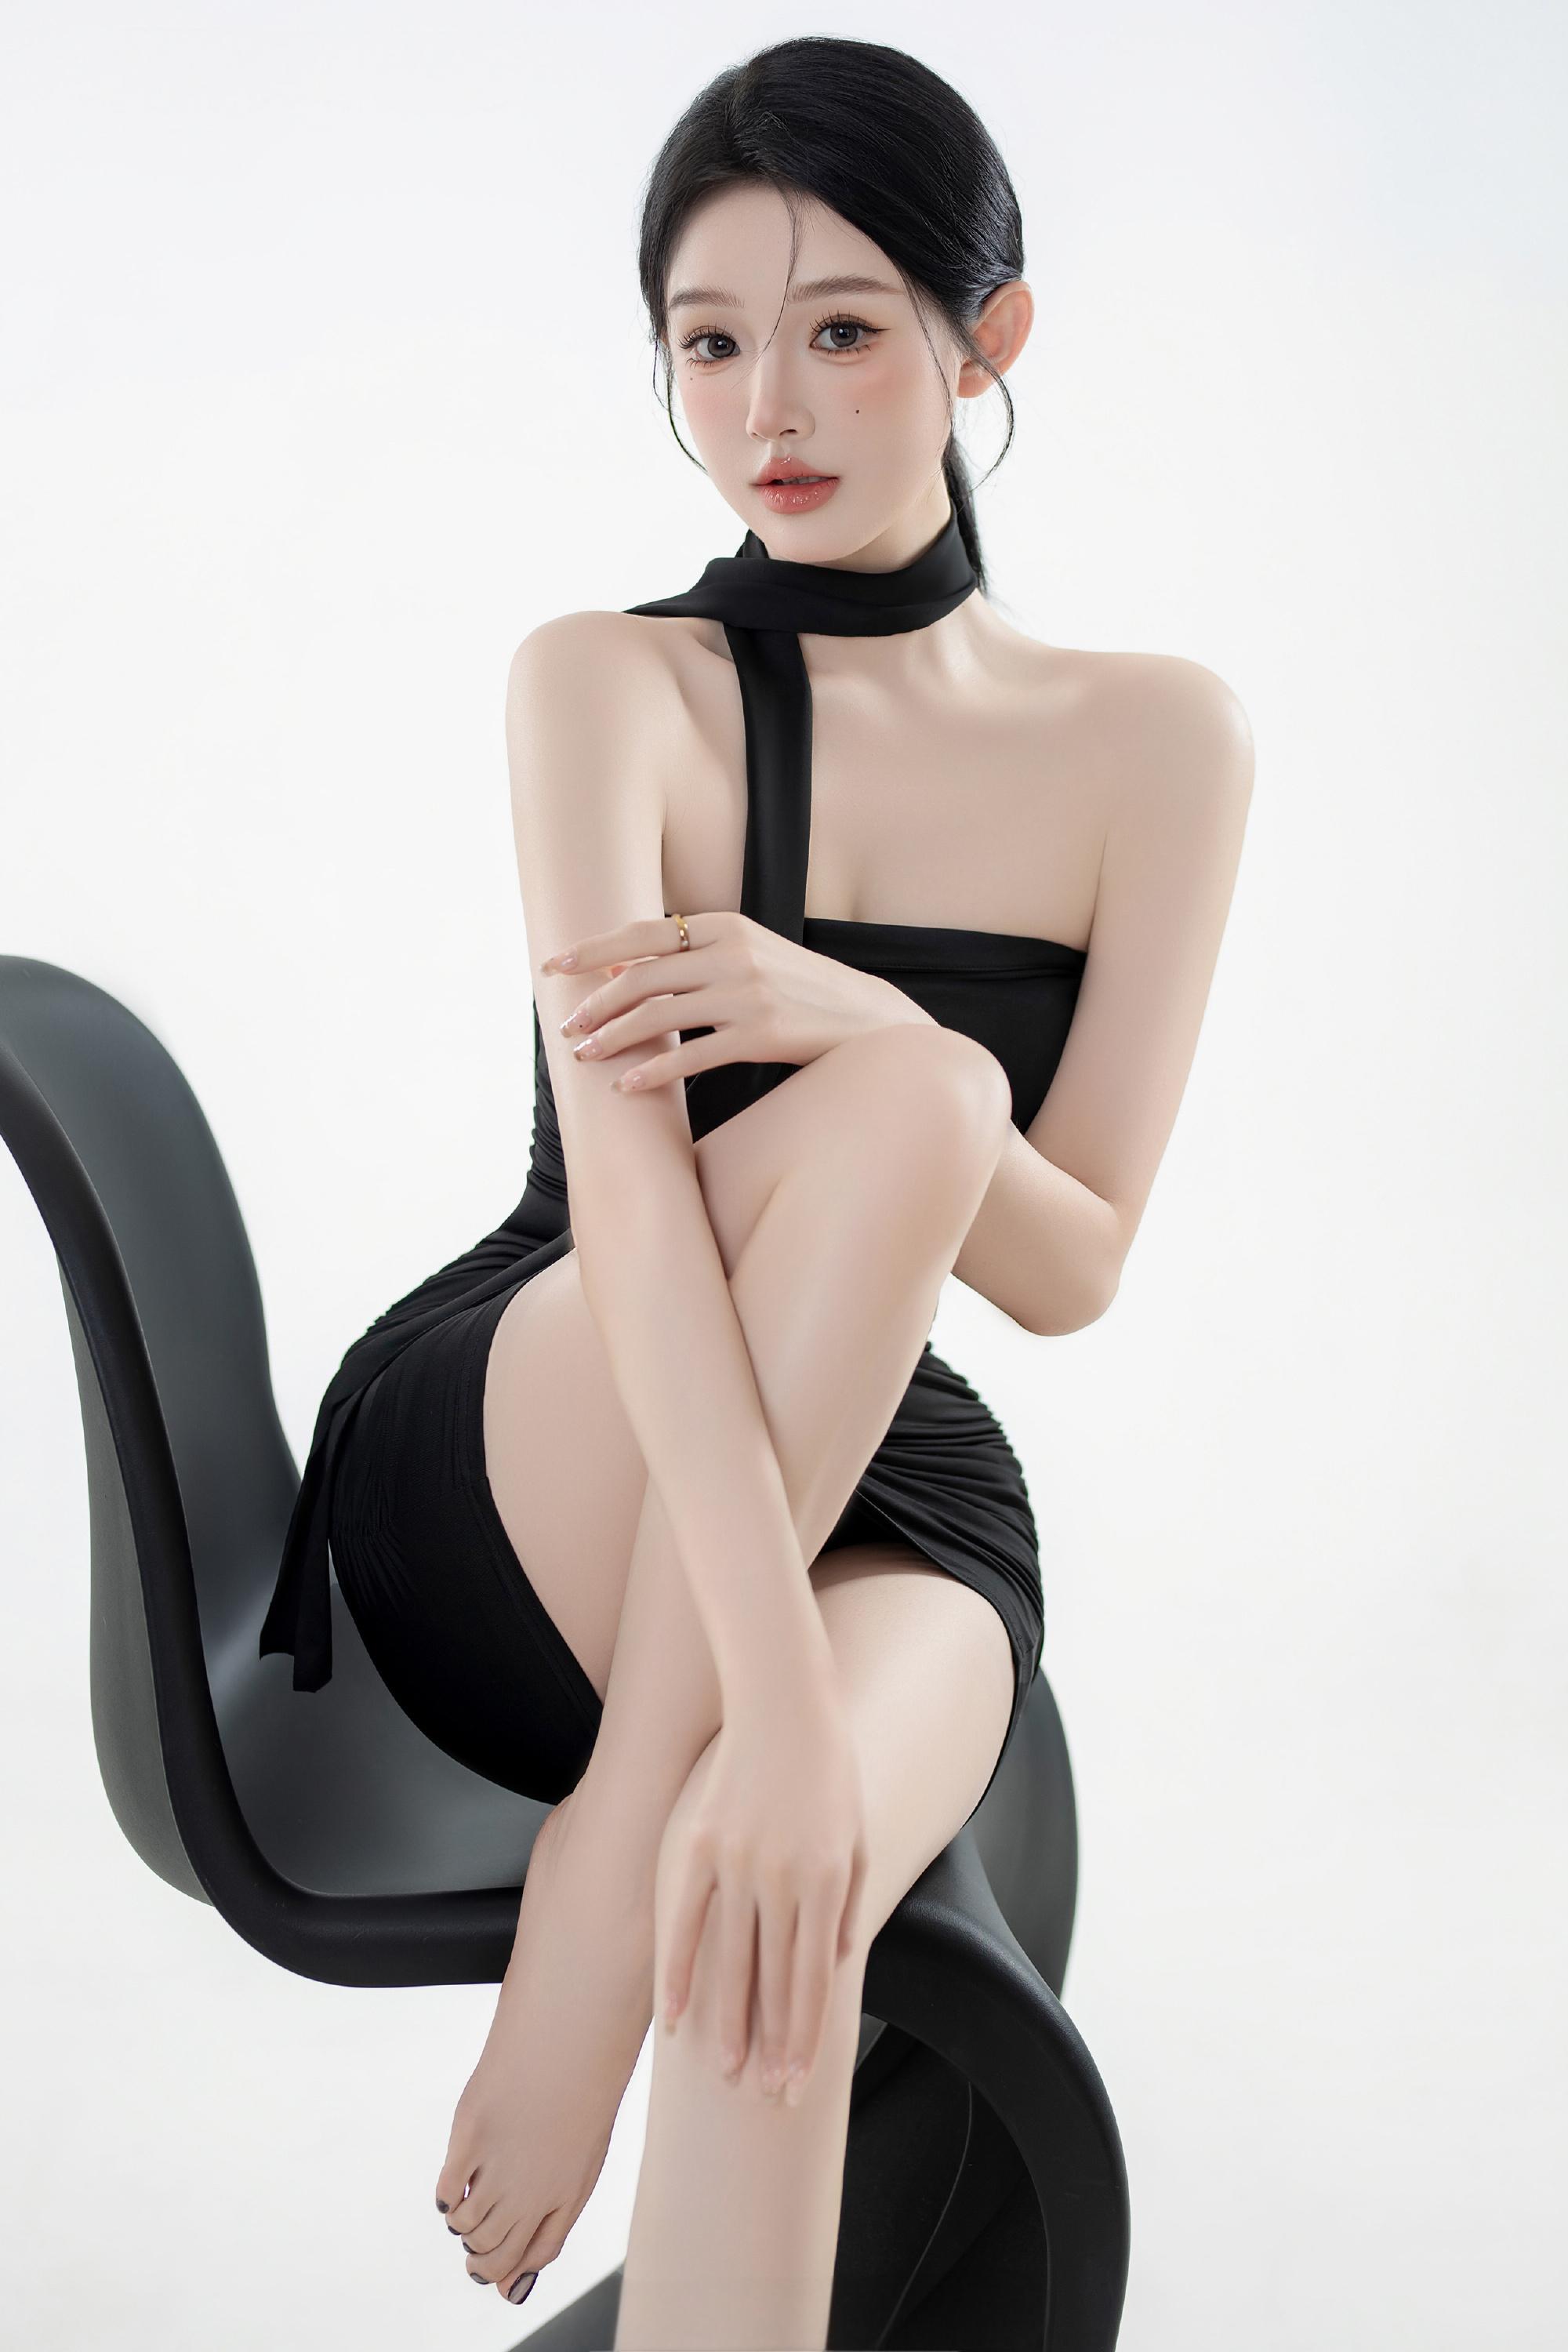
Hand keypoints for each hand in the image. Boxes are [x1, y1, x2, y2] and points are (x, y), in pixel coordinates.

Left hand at [541, 908, 929, 1092]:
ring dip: (613, 1039)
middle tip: (565, 1027)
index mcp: (726, 925)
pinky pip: (692, 1057)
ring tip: (585, 1056)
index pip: (642, 933)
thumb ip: (690, 955)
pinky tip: (626, 1086)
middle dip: (595, 1004)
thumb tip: (619, 967)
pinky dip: (653, 1074)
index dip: (591, 950)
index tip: (552, 967)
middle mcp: (733, 954)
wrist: (867, 1018)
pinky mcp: (762, 1036)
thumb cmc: (798, 989)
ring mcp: (748, 994)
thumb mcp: (748, 954)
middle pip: (642, 976)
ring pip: (659, 1017)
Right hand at [656, 1677, 868, 2104]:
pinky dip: (677, 1973)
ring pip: (729, 1962)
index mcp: (826, 1881)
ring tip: (726, 2074)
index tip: (798, 2084)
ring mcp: (736, 1862)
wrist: (784, 1704)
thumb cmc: (830, 1772)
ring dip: (728, 2024)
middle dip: (772, 2047)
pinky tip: (675, 2017)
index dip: (805, 2038)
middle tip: (766, 2099)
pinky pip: (683, 1922)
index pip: (815, 1981)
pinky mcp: (696, 1847)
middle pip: (775, 1982)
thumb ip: (848, 1903)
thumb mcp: (858, 1837)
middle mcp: (782, 1879)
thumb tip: (837, 1965)